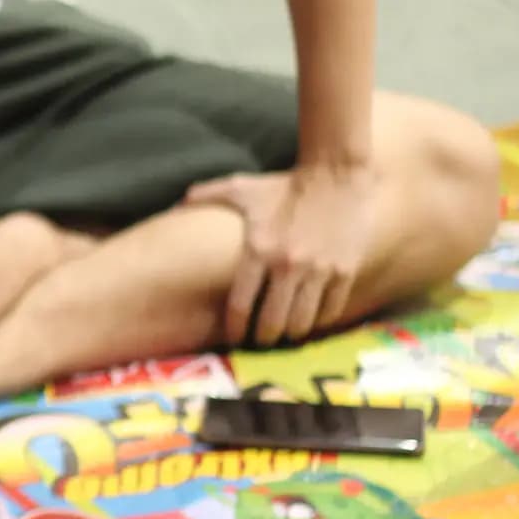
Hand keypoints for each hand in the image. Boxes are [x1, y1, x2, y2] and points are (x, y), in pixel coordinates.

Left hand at [186, 163, 374, 346]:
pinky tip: (311, 321)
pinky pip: (330, 310)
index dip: (234, 329)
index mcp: (258, 250)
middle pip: (271, 322)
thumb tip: (174, 204)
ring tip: (285, 335)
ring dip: (291, 334)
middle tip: (260, 343)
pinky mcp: (344, 271)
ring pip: (302, 322)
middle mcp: (287, 265)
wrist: (336, 176)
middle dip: (263, 339)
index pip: (239, 305)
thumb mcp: (239, 188)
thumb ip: (204, 196)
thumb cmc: (283, 185)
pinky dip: (320, 321)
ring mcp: (318, 270)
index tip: (234, 339)